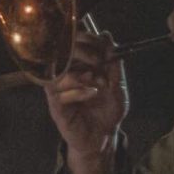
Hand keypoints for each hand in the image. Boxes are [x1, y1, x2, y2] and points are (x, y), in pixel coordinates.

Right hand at [41, 27, 126, 173]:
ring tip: (98, 82)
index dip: (86, 38)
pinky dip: (77, 91)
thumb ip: (113, 63)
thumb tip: (107, 36)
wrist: (103, 137)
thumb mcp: (118, 85)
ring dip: (81, 74)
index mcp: (79, 66)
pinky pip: (59, 93)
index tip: (103, 43)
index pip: (73, 43)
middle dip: (81, 52)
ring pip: (59, 72)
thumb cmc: (107, 111)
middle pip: (60, 53)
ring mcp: (58, 90)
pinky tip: (92, 94)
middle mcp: (65, 75)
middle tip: (98, 61)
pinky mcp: (55, 106)